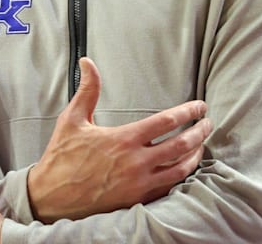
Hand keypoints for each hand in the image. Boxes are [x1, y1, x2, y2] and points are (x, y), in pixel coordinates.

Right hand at [27, 57, 212, 222]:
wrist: (52, 197)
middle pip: (182, 145)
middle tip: (209, 123)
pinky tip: (185, 168)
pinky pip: (170, 188)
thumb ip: (87, 90)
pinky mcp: (138, 199)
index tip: (200, 107)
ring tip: (201, 144)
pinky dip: (183, 176)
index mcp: (124, 139)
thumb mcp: (72, 119)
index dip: (188, 112)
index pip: (167, 122)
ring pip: (181, 169)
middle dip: (201, 132)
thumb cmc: (61, 157)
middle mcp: (137, 162)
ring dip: (196, 155)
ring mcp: (140, 184)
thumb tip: (87, 62)